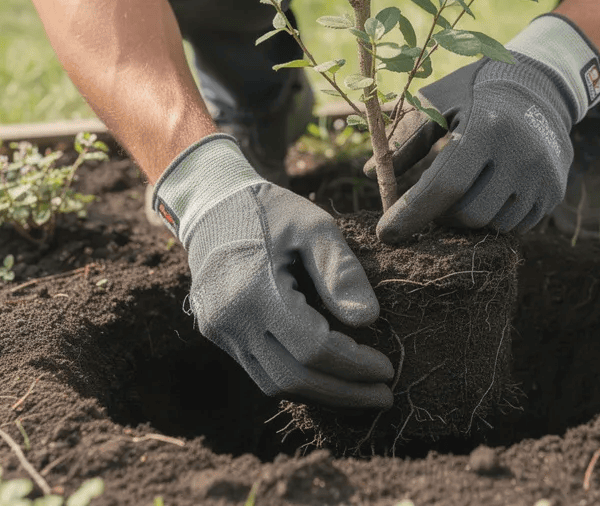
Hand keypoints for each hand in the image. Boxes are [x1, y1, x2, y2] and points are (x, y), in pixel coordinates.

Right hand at [153, 135, 393, 407]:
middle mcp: (231, 318)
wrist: (213, 205)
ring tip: (362, 392)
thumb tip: (370, 320)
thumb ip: (341, 271)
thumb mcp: (315, 226)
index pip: (312, 348)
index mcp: (256, 289)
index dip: (354, 365)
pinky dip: (298, 381)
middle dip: (345, 392)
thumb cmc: (272, 211)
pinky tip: (328, 377)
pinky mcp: (217, 334)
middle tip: (384, 394)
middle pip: (294, 378)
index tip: (386, 367)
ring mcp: (219, 330)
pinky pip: (261, 372)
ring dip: (322, 395)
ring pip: (275, 384)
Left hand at [370, 15, 599, 243]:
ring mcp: (542, 176)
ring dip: (467, 218)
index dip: (411, 214)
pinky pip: (516, 225)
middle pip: (468, 214)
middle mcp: (520, 154)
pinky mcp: (554, 191)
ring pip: (492, 225)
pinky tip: (488, 192)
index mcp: (487, 127)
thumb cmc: (476, 93)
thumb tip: (371, 173)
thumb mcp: (437, 103)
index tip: (385, 233)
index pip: (444, 186)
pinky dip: (493, 217)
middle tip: (432, 203)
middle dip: (440, 216)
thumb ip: (405, 140)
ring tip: (461, 193)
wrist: (540, 86)